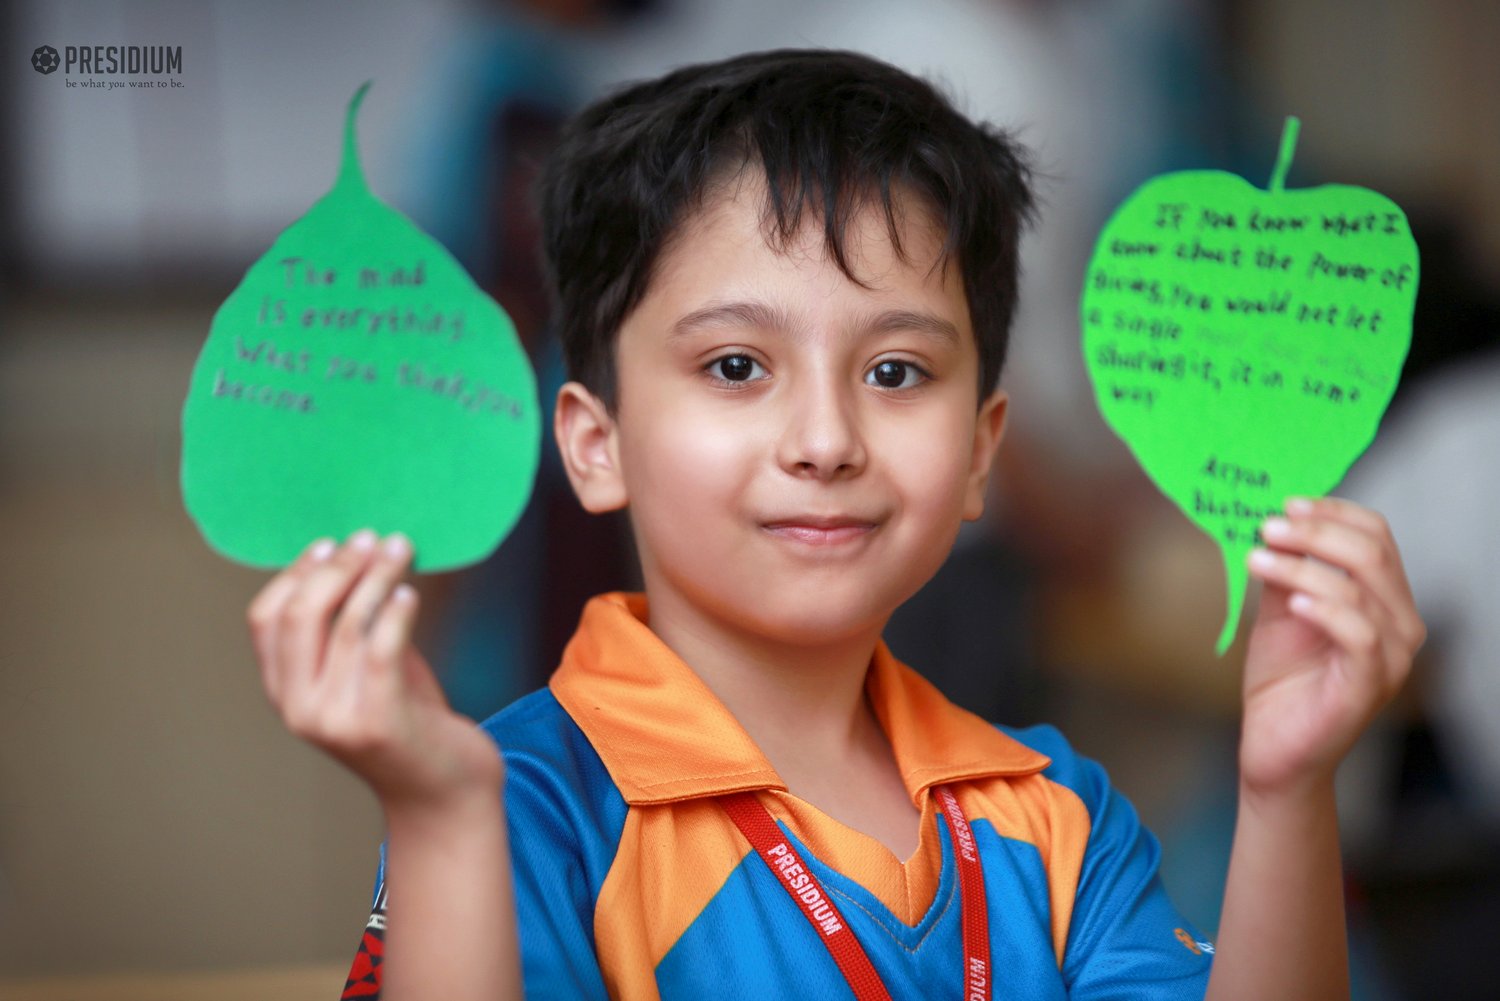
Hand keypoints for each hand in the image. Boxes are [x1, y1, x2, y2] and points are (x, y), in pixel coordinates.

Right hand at [247, 530, 503, 815]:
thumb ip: (352, 625)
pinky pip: (381, 650)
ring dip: (376, 577)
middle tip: (370, 538)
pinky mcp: (378, 723)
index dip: (295, 573)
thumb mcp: (366, 670)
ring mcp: (335, 719)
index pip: (266, 619)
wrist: (444, 794)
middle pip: (300, 615)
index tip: (330, 543)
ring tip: (400, 549)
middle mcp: (299, 708)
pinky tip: (411, 591)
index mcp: (284, 693)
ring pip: (346, 626)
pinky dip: (395, 612)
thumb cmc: (410, 722)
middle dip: (336, 567)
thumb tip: (361, 555)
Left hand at [1240, 496, 1424, 797]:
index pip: (1377, 537)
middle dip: (1315, 531)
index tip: (1286, 504)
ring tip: (1256, 558)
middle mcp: (1399, 626)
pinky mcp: (1369, 687)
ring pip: (1360, 589)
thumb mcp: (1279, 613)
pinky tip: (1290, 600)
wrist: (1274, 750)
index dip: (1333, 512)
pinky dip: (1325, 608)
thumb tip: (1274, 522)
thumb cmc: (1282, 682)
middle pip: (1372, 554)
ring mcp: (1390, 659)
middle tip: (1267, 527)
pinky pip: (1359, 635)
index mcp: (1383, 601)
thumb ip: (1285, 571)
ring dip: (1302, 565)